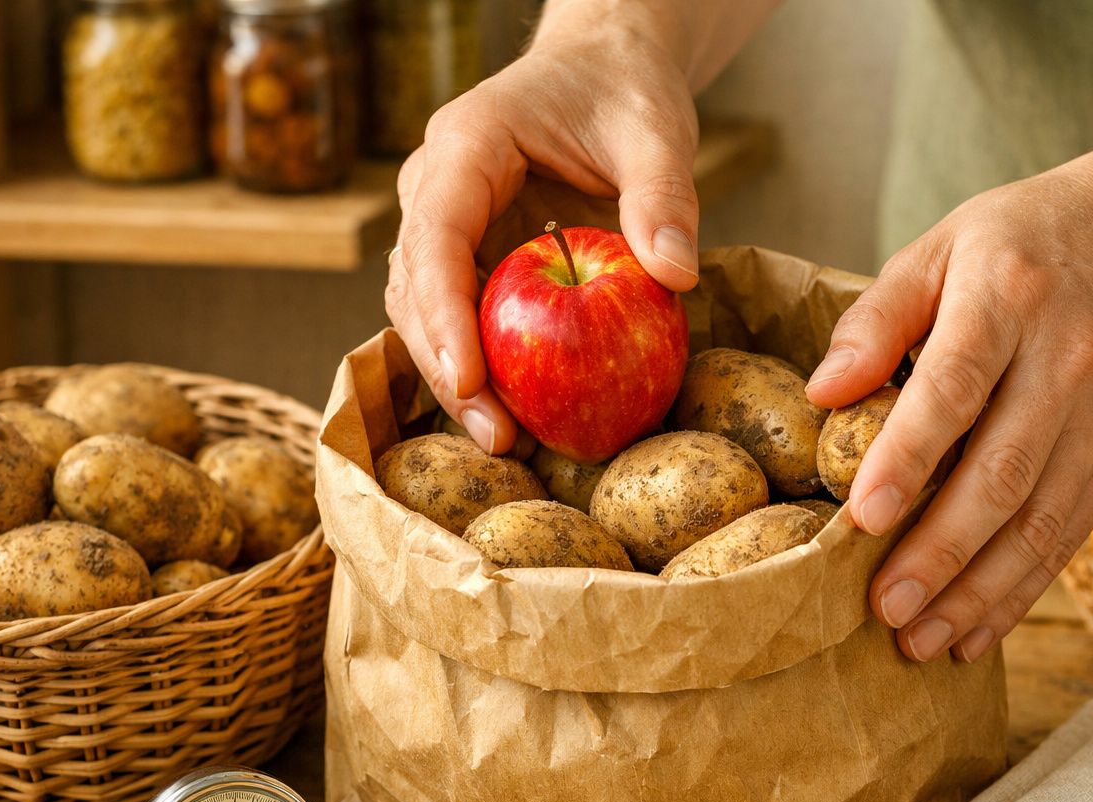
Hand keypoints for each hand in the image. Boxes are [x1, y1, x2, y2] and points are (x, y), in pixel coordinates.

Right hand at [386, 39, 701, 455]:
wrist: (605, 69)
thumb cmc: (623, 90)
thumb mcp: (655, 132)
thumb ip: (664, 198)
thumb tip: (676, 277)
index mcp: (466, 146)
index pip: (435, 237)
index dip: (444, 315)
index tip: (471, 380)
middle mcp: (435, 187)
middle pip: (416, 289)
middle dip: (448, 369)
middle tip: (499, 437)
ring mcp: (446, 225)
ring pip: (424, 312)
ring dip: (458, 381)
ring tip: (508, 442)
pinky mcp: (469, 257)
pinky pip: (460, 318)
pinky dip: (483, 368)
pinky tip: (519, 418)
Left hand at [807, 143, 1092, 662]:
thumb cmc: (1032, 238)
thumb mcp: (948, 242)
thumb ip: (881, 314)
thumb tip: (823, 393)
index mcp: (1010, 296)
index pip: (957, 385)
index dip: (910, 455)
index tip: (863, 517)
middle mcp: (1068, 361)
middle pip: (1004, 471)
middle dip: (942, 552)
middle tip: (884, 610)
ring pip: (1042, 520)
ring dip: (980, 592)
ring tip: (920, 642)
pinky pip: (1070, 533)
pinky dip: (1022, 590)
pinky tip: (975, 632)